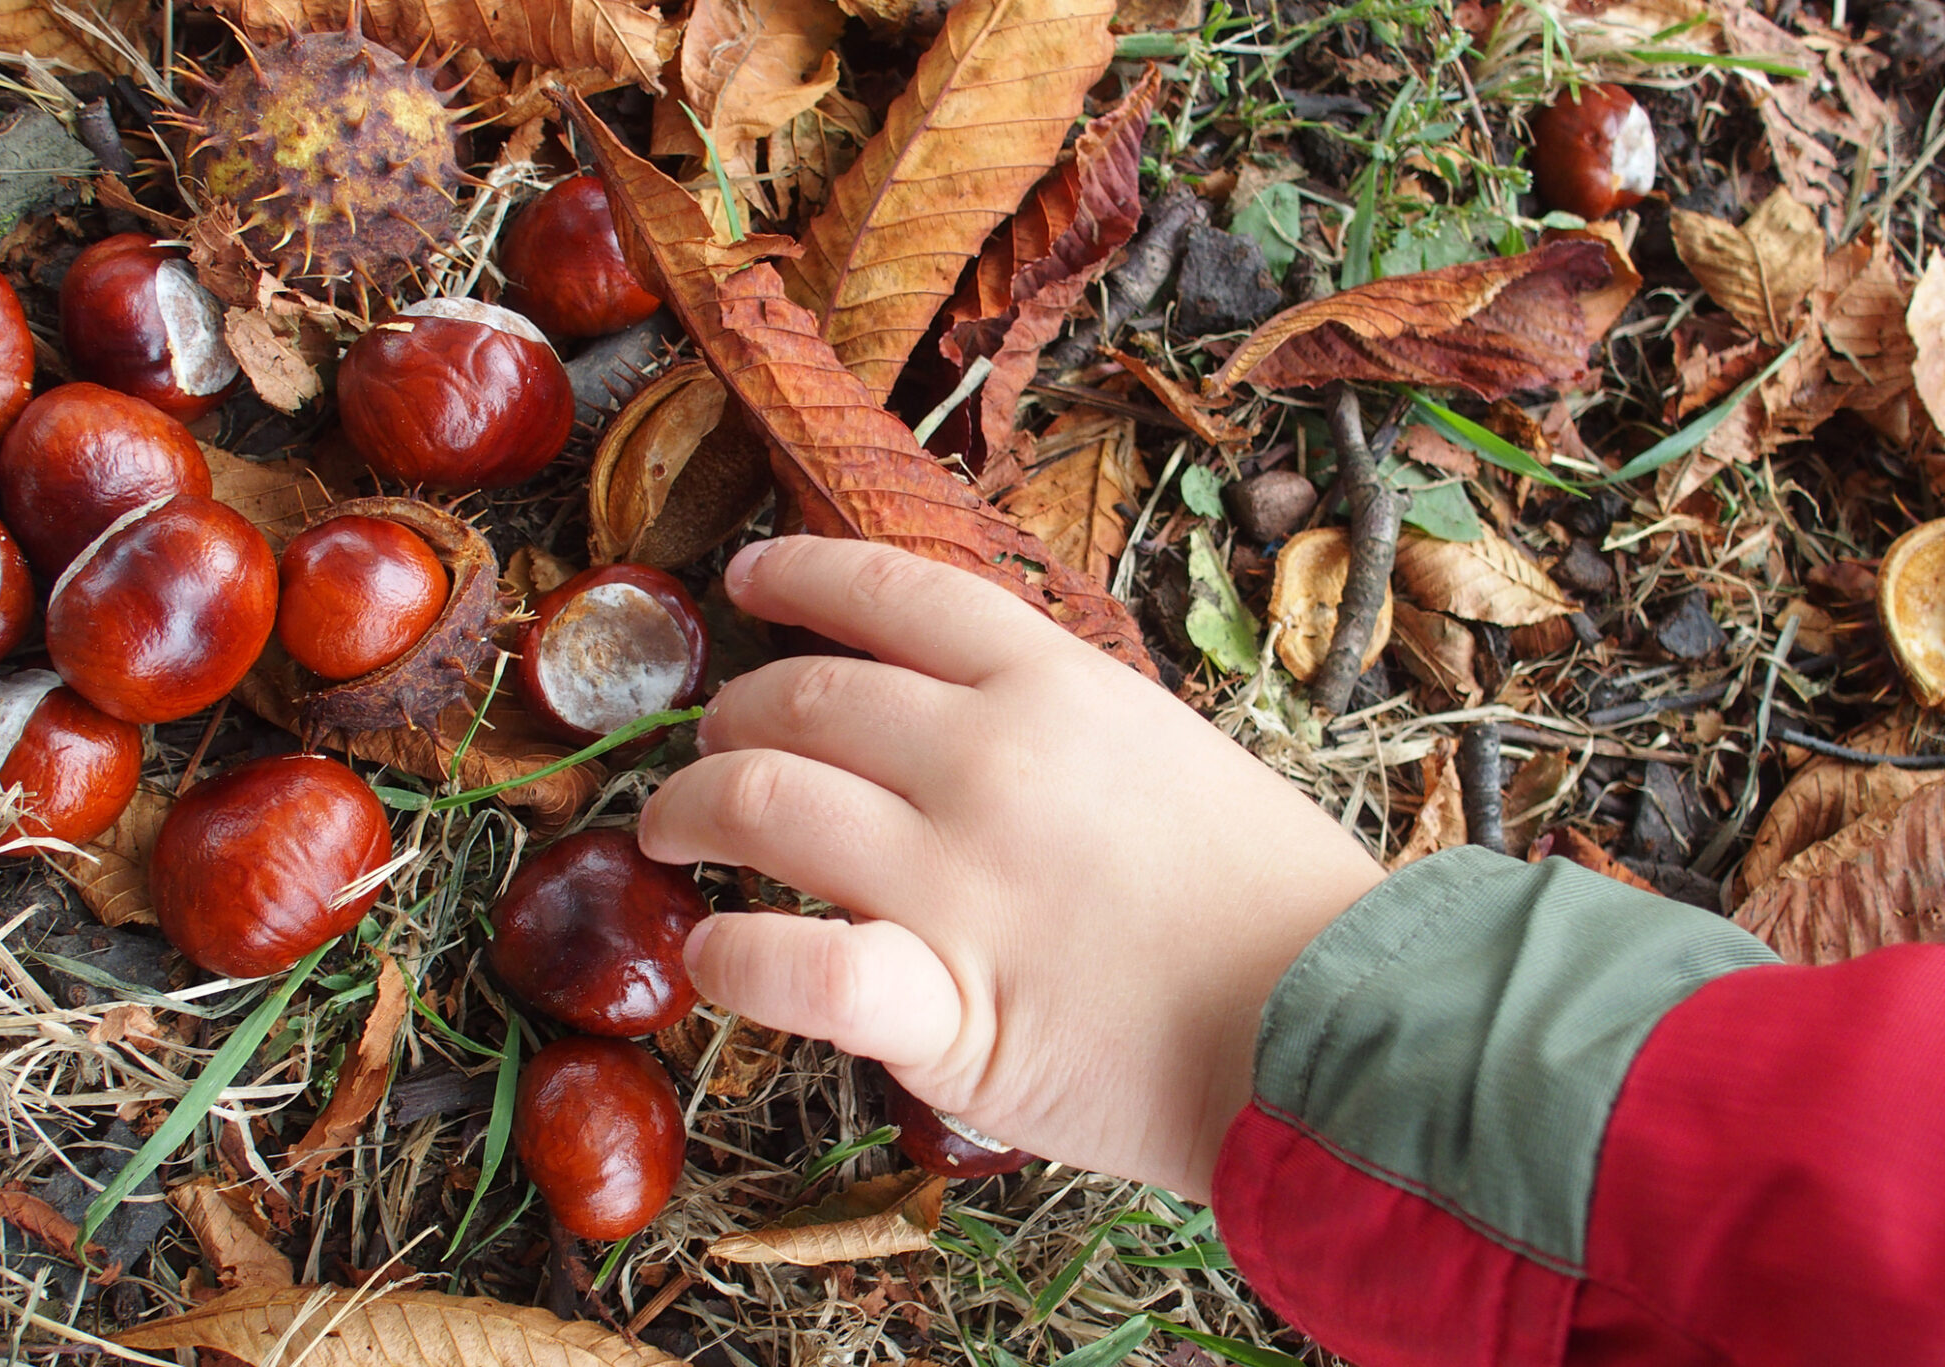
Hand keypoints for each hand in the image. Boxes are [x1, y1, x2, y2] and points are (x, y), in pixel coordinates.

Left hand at [638, 537, 1383, 1198]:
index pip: (890, 591)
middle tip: (710, 752)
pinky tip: (715, 957)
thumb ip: (1057, 730)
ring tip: (674, 833)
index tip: (748, 580)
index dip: (798, 573)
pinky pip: (793, 965)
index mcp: (1056, 683)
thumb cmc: (1277, 900)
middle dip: (729, 717)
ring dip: (693, 810)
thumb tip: (956, 728)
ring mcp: (958, 878)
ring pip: (764, 801)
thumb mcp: (1170, 753)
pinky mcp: (944, 1005)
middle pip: (802, 695)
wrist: (1343, 1031)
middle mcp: (990, 758)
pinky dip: (730, 959)